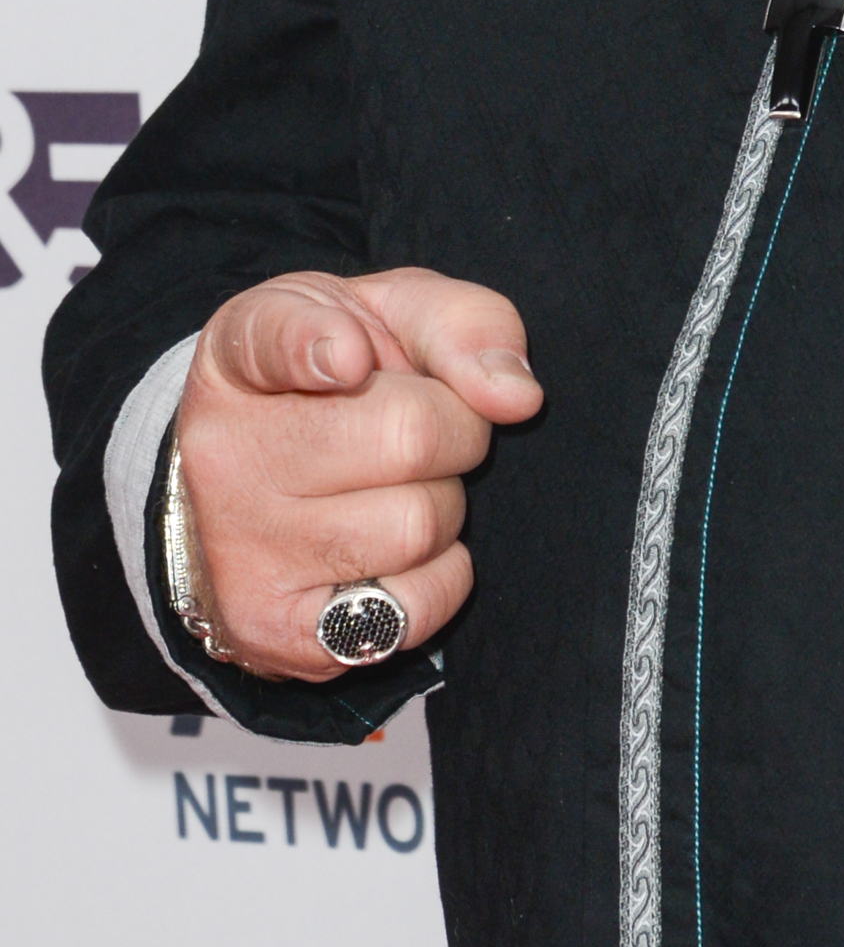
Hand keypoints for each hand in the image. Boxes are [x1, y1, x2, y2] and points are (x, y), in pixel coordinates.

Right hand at [172, 267, 543, 681]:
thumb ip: (464, 324)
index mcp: (241, 348)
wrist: (260, 485)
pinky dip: (439, 576)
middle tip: (425, 431)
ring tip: (396, 487)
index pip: (275, 338)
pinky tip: (395, 548)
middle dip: (456, 431)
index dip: (318, 344)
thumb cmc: (348, 380)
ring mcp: (238, 550)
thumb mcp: (395, 315)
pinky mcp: (271, 631)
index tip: (350, 358)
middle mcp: (222, 450)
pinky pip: (412, 610)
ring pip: (418, 526)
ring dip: (443, 505)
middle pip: (410, 436)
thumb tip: (518, 398)